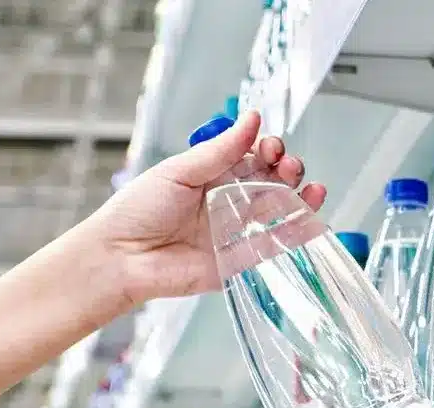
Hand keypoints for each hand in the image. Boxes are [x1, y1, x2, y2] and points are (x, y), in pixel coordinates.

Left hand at [84, 111, 327, 306]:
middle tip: (290, 167)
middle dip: (288, 171)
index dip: (268, 150)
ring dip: (300, 199)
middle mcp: (226, 202)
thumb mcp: (179, 171)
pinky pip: (272, 247)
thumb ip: (220, 151)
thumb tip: (252, 119)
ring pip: (278, 213)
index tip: (273, 147)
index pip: (252, 157)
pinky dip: (296, 235)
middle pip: (270, 182)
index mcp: (211, 175)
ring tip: (312, 190)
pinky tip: (312, 220)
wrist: (120, 257)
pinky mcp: (238, 262)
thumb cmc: (137, 211)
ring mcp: (235, 232)